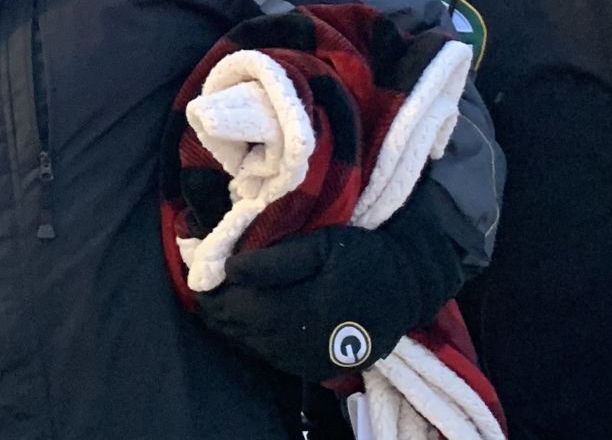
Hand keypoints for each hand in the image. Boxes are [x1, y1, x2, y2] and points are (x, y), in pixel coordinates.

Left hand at [195, 198, 463, 381]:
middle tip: (207, 286)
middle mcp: (298, 343)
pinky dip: (256, 340)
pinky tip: (253, 322)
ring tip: (222, 302)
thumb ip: (273, 260)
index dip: (210, 294)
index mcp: (295, 311)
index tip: (200, 274)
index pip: (233, 309)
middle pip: (239, 331)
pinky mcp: (320, 368)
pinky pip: (274, 358)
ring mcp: (309, 361)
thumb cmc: (363, 256)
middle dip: (218, 310)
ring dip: (234, 326)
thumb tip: (229, 269)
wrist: (411, 288)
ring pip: (253, 347)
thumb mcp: (321, 244)